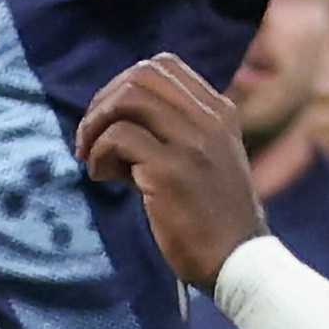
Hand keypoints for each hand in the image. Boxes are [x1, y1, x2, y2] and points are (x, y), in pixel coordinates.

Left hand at [73, 54, 267, 286]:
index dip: (125, 85)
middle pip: (141, 75)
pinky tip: (101, 176)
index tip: (112, 119)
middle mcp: (209, 120)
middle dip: (104, 102)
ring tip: (91, 156)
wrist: (237, 261)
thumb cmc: (212, 218)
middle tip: (90, 138)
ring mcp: (191, 143)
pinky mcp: (170, 171)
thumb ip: (171, 134)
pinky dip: (98, 154)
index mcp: (219, 113)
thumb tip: (110, 123)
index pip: (163, 66)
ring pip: (128, 98)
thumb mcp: (206, 161)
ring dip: (95, 124)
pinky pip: (118, 138)